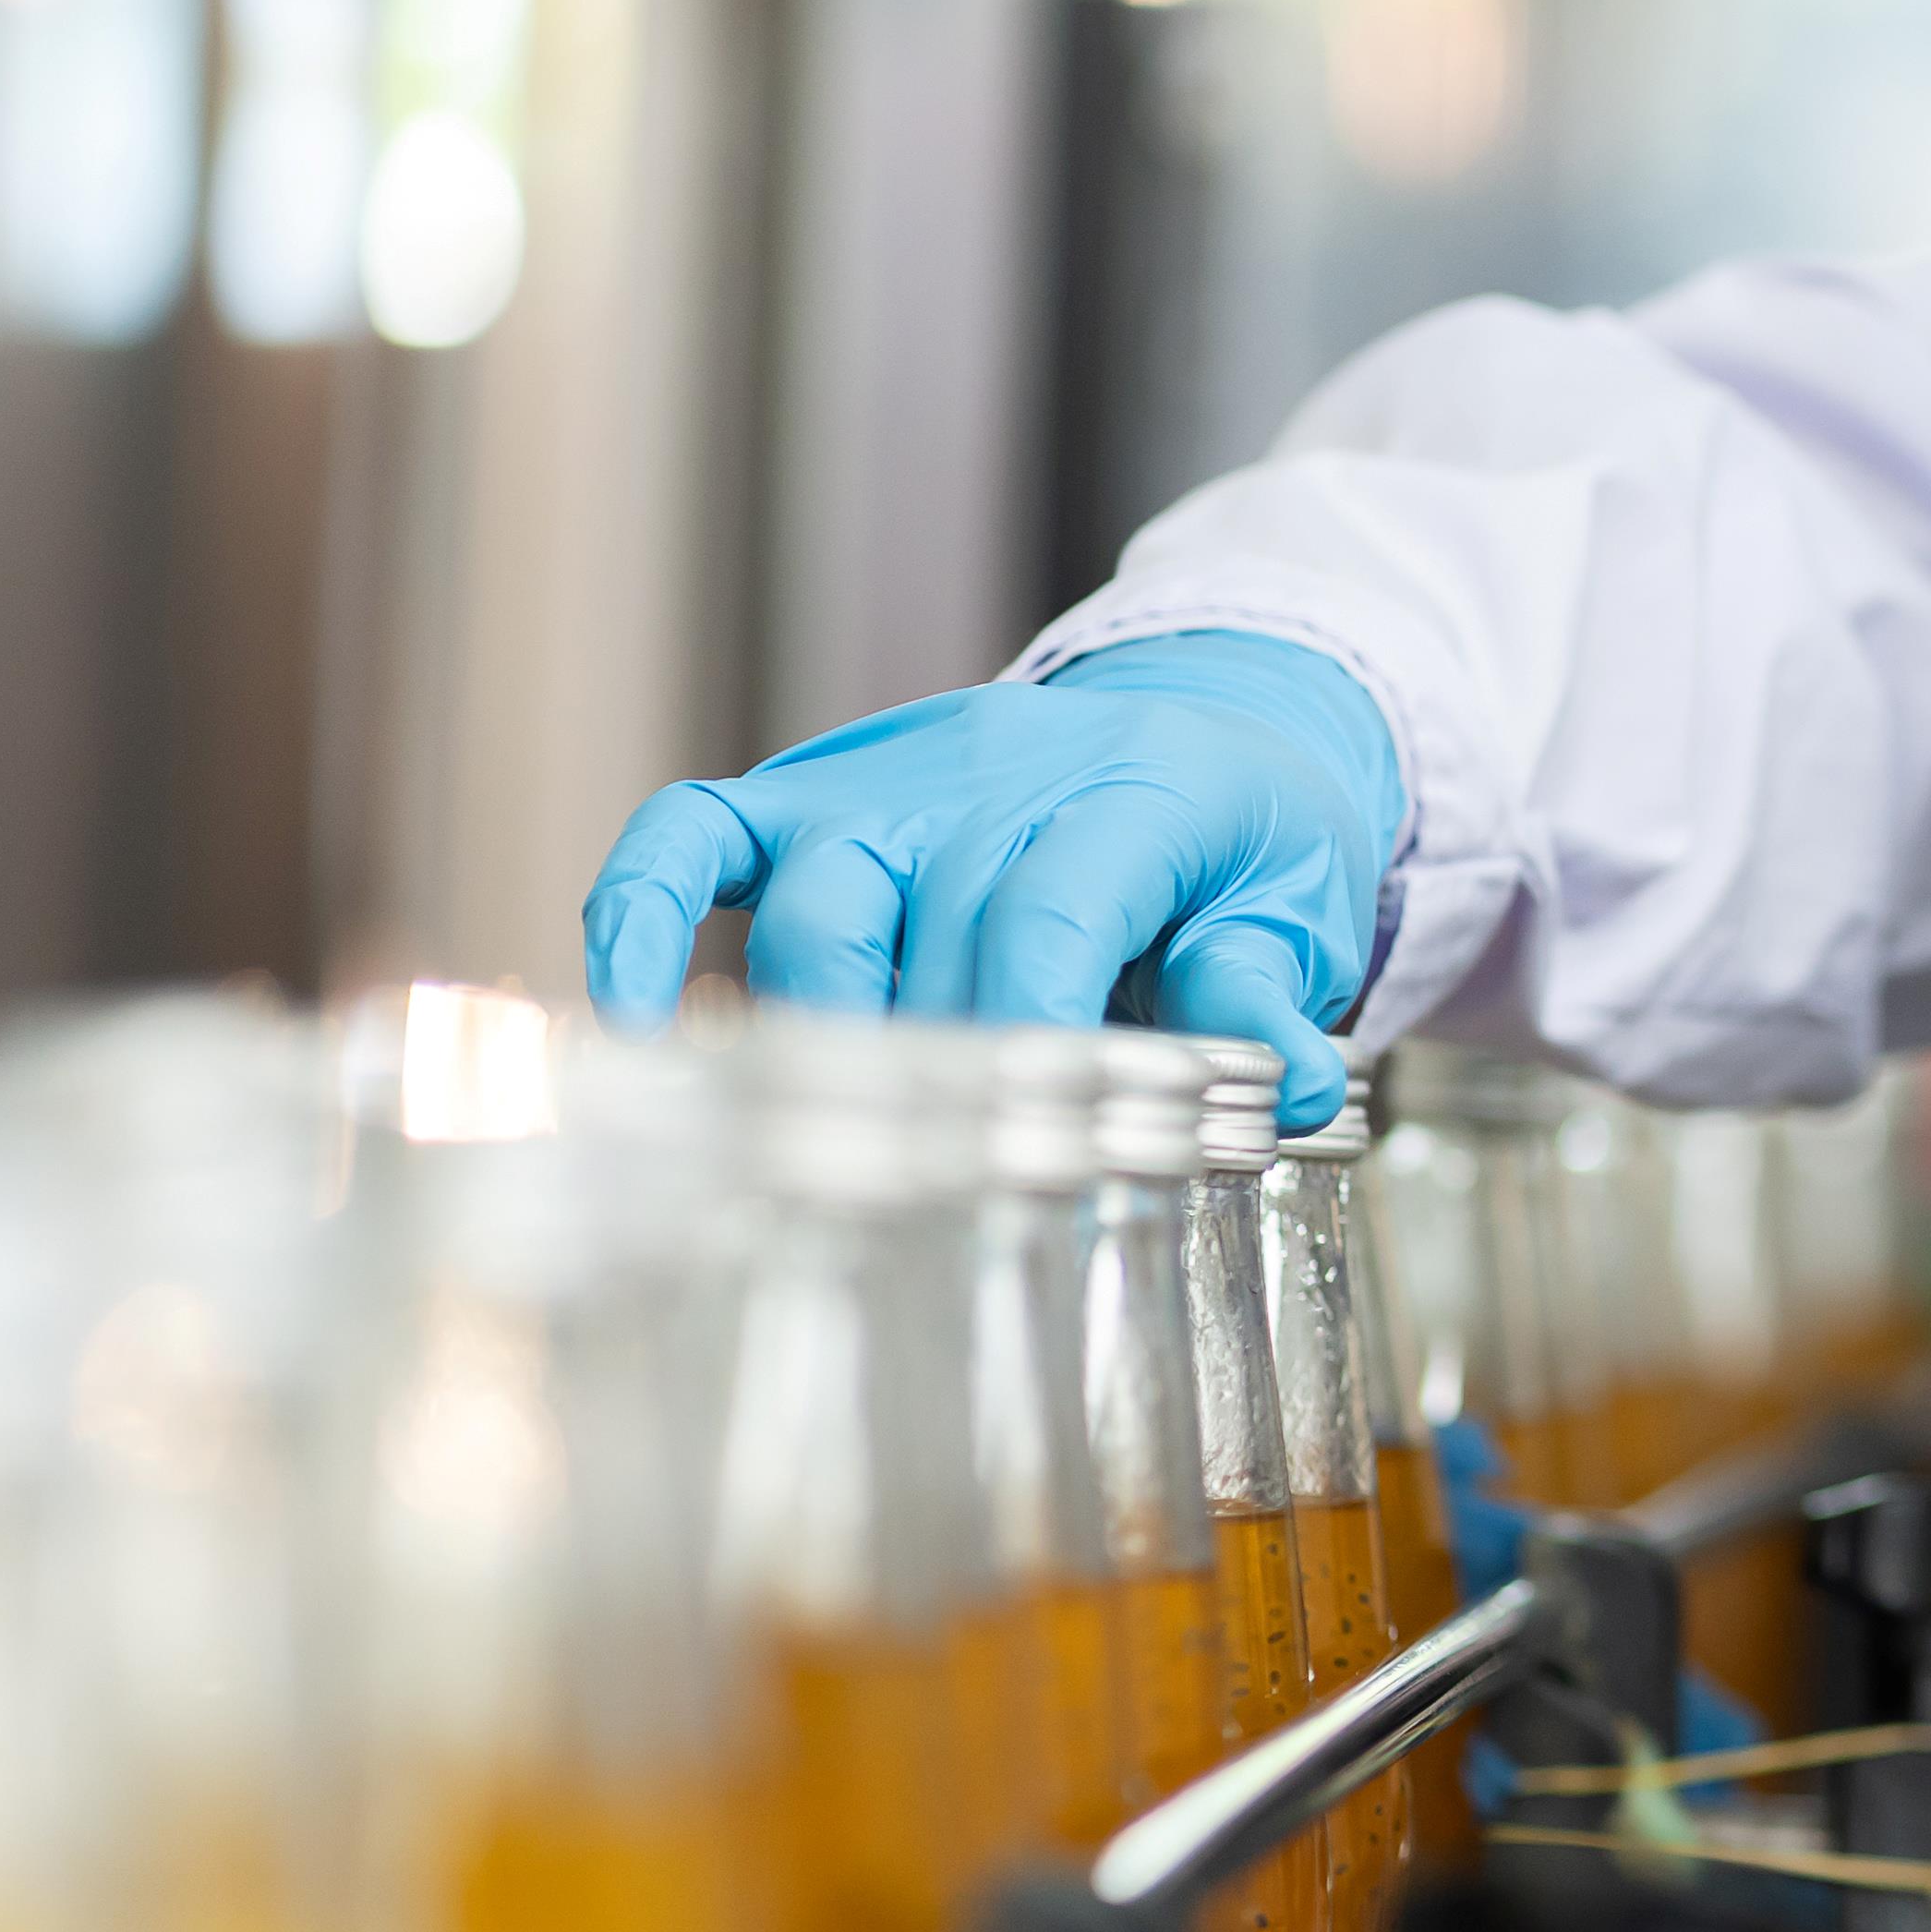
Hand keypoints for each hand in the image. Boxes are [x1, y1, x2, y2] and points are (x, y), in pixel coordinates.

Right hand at [581, 632, 1403, 1130]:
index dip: (1029, 1043)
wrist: (1209, 722)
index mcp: (1130, 794)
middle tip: (941, 1209)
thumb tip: (1294, 1089)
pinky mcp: (804, 796)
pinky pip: (692, 836)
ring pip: (811, 911)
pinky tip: (635, 1020)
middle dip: (934, 1086)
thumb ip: (1268, 993)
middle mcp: (991, 775)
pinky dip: (640, 916)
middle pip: (925, 941)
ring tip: (839, 1161)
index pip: (1048, 919)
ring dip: (820, 1041)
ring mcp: (884, 781)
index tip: (1031, 1170)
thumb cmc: (1247, 844)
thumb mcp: (1295, 909)